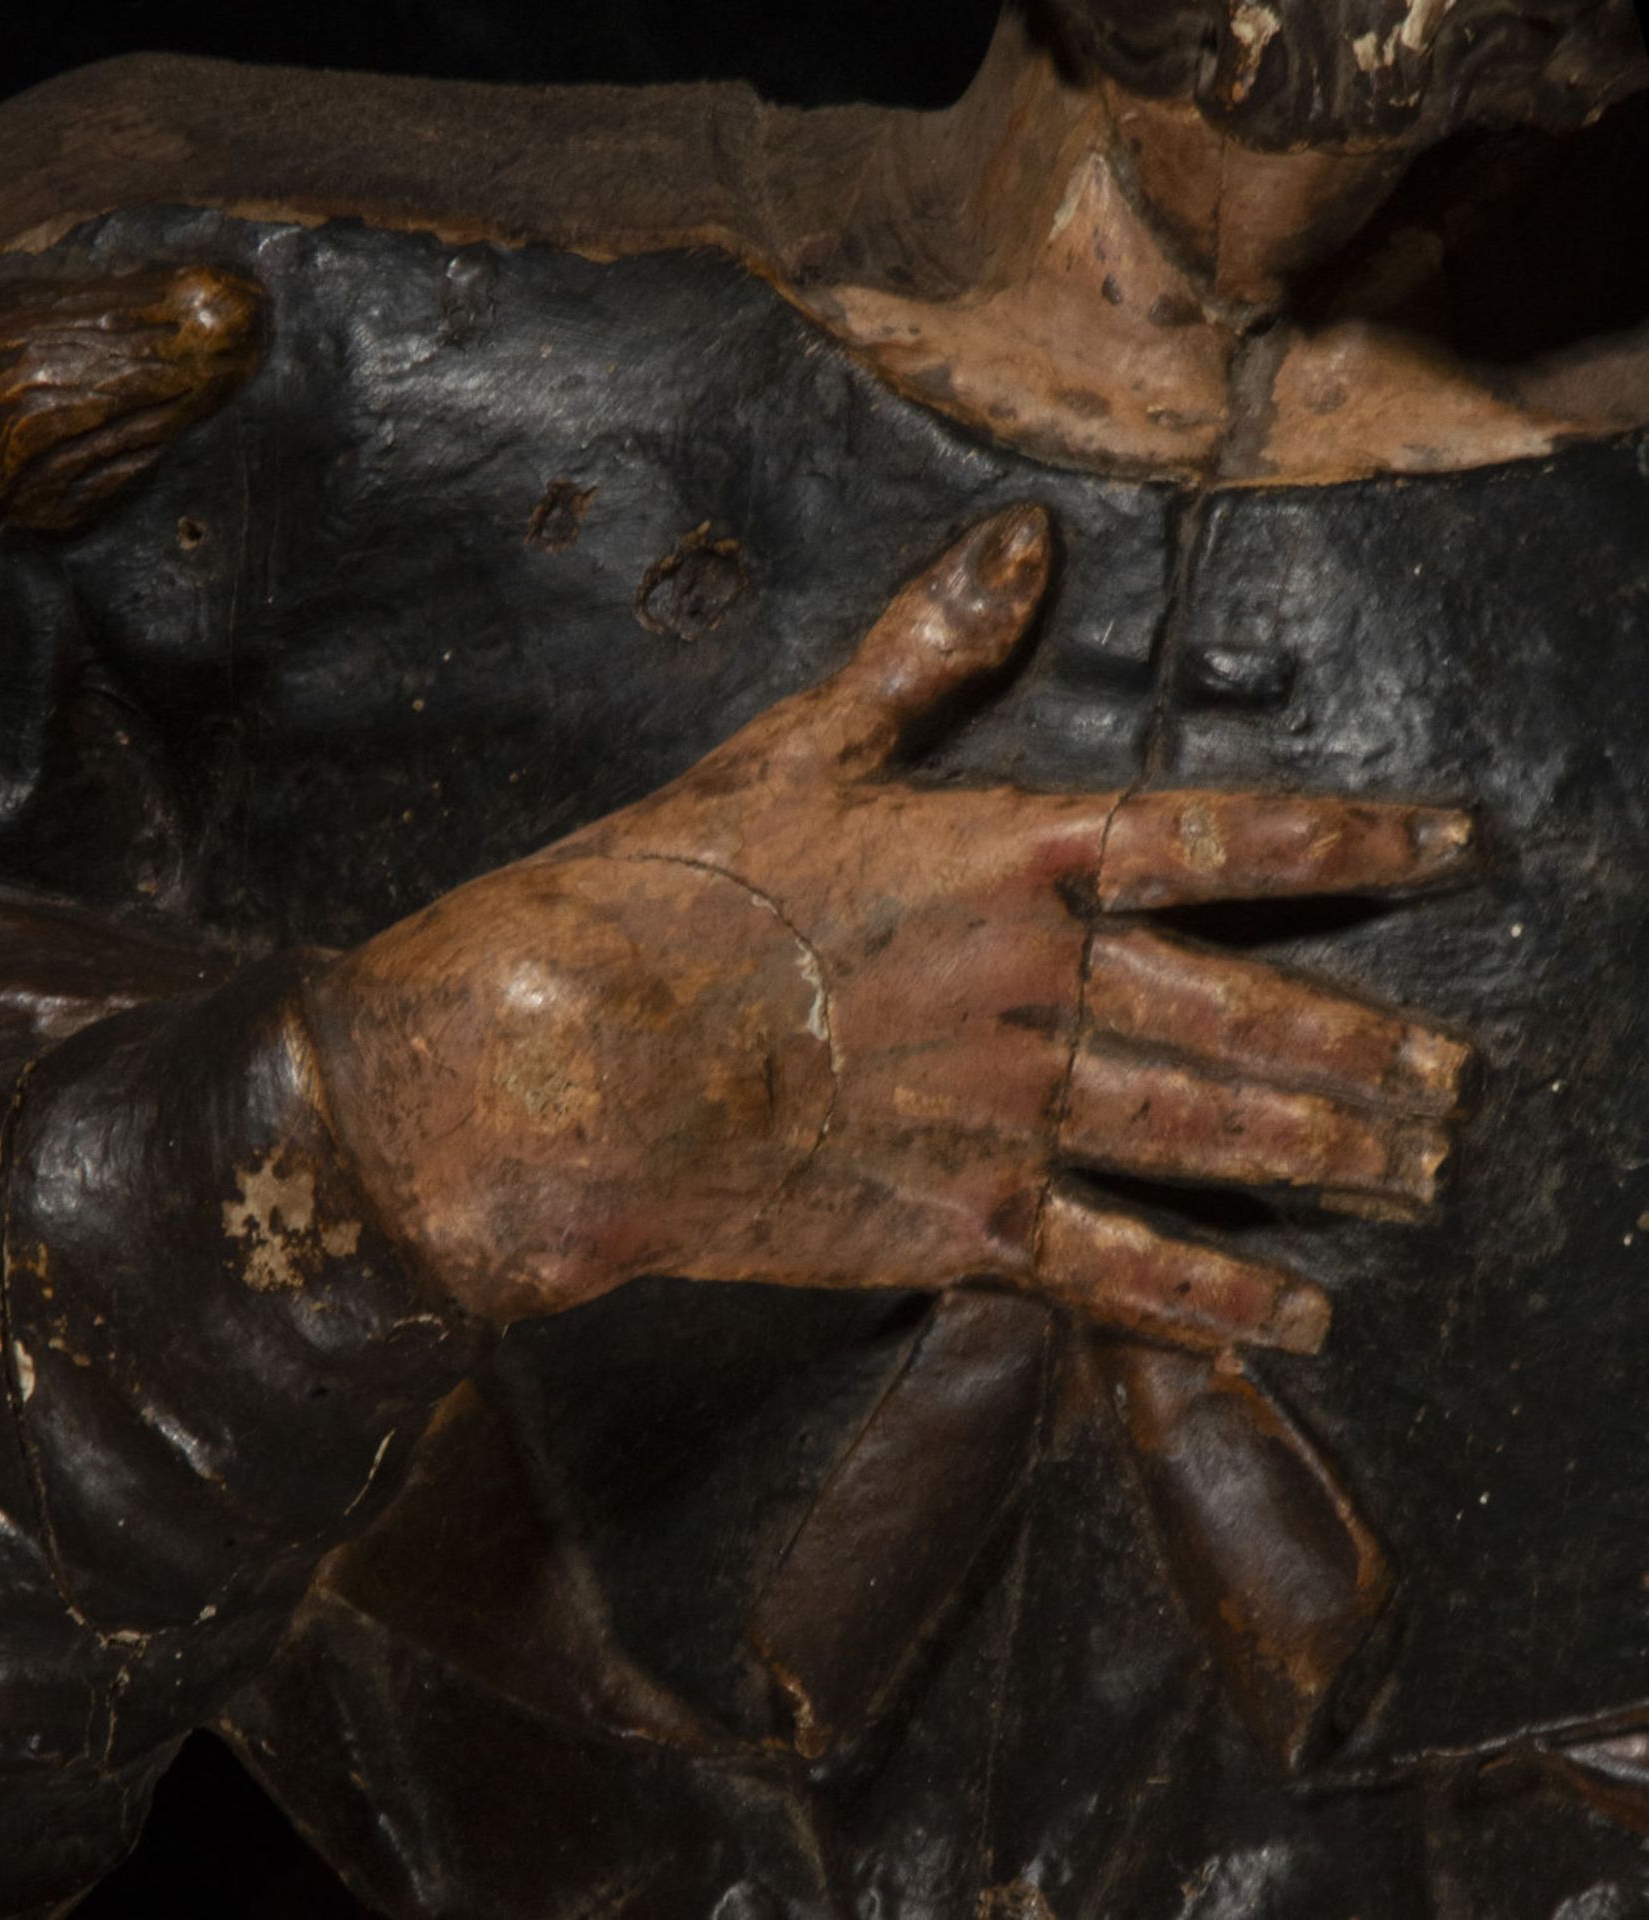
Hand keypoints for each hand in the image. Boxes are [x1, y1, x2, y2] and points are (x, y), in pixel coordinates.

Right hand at [306, 507, 1473, 1336]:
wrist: (557, 1066)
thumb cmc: (659, 896)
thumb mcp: (792, 748)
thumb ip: (921, 652)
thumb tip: (1021, 541)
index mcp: (1002, 856)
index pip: (1218, 836)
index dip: (1349, 839)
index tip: (1450, 845)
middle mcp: (1034, 984)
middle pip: (1247, 1014)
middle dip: (1363, 1051)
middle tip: (1456, 1085)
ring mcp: (1006, 1114)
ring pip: (1210, 1134)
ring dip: (1325, 1157)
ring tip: (1415, 1174)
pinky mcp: (957, 1225)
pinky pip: (1118, 1268)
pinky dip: (1214, 1298)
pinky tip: (1296, 1316)